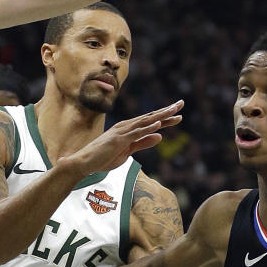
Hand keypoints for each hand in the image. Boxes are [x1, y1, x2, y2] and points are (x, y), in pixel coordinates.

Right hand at [61, 100, 183, 175]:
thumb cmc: (104, 157)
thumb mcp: (128, 151)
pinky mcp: (119, 140)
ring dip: (160, 116)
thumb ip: (143, 143)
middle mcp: (126, 126)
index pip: (150, 121)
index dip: (165, 117)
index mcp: (129, 129)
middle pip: (150, 117)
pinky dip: (147, 128)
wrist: (84, 162)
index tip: (178, 113)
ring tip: (174, 110)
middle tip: (181, 103)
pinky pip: (136, 133)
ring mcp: (122, 132)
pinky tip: (158, 124)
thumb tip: (160, 136)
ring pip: (145, 122)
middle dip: (166, 111)